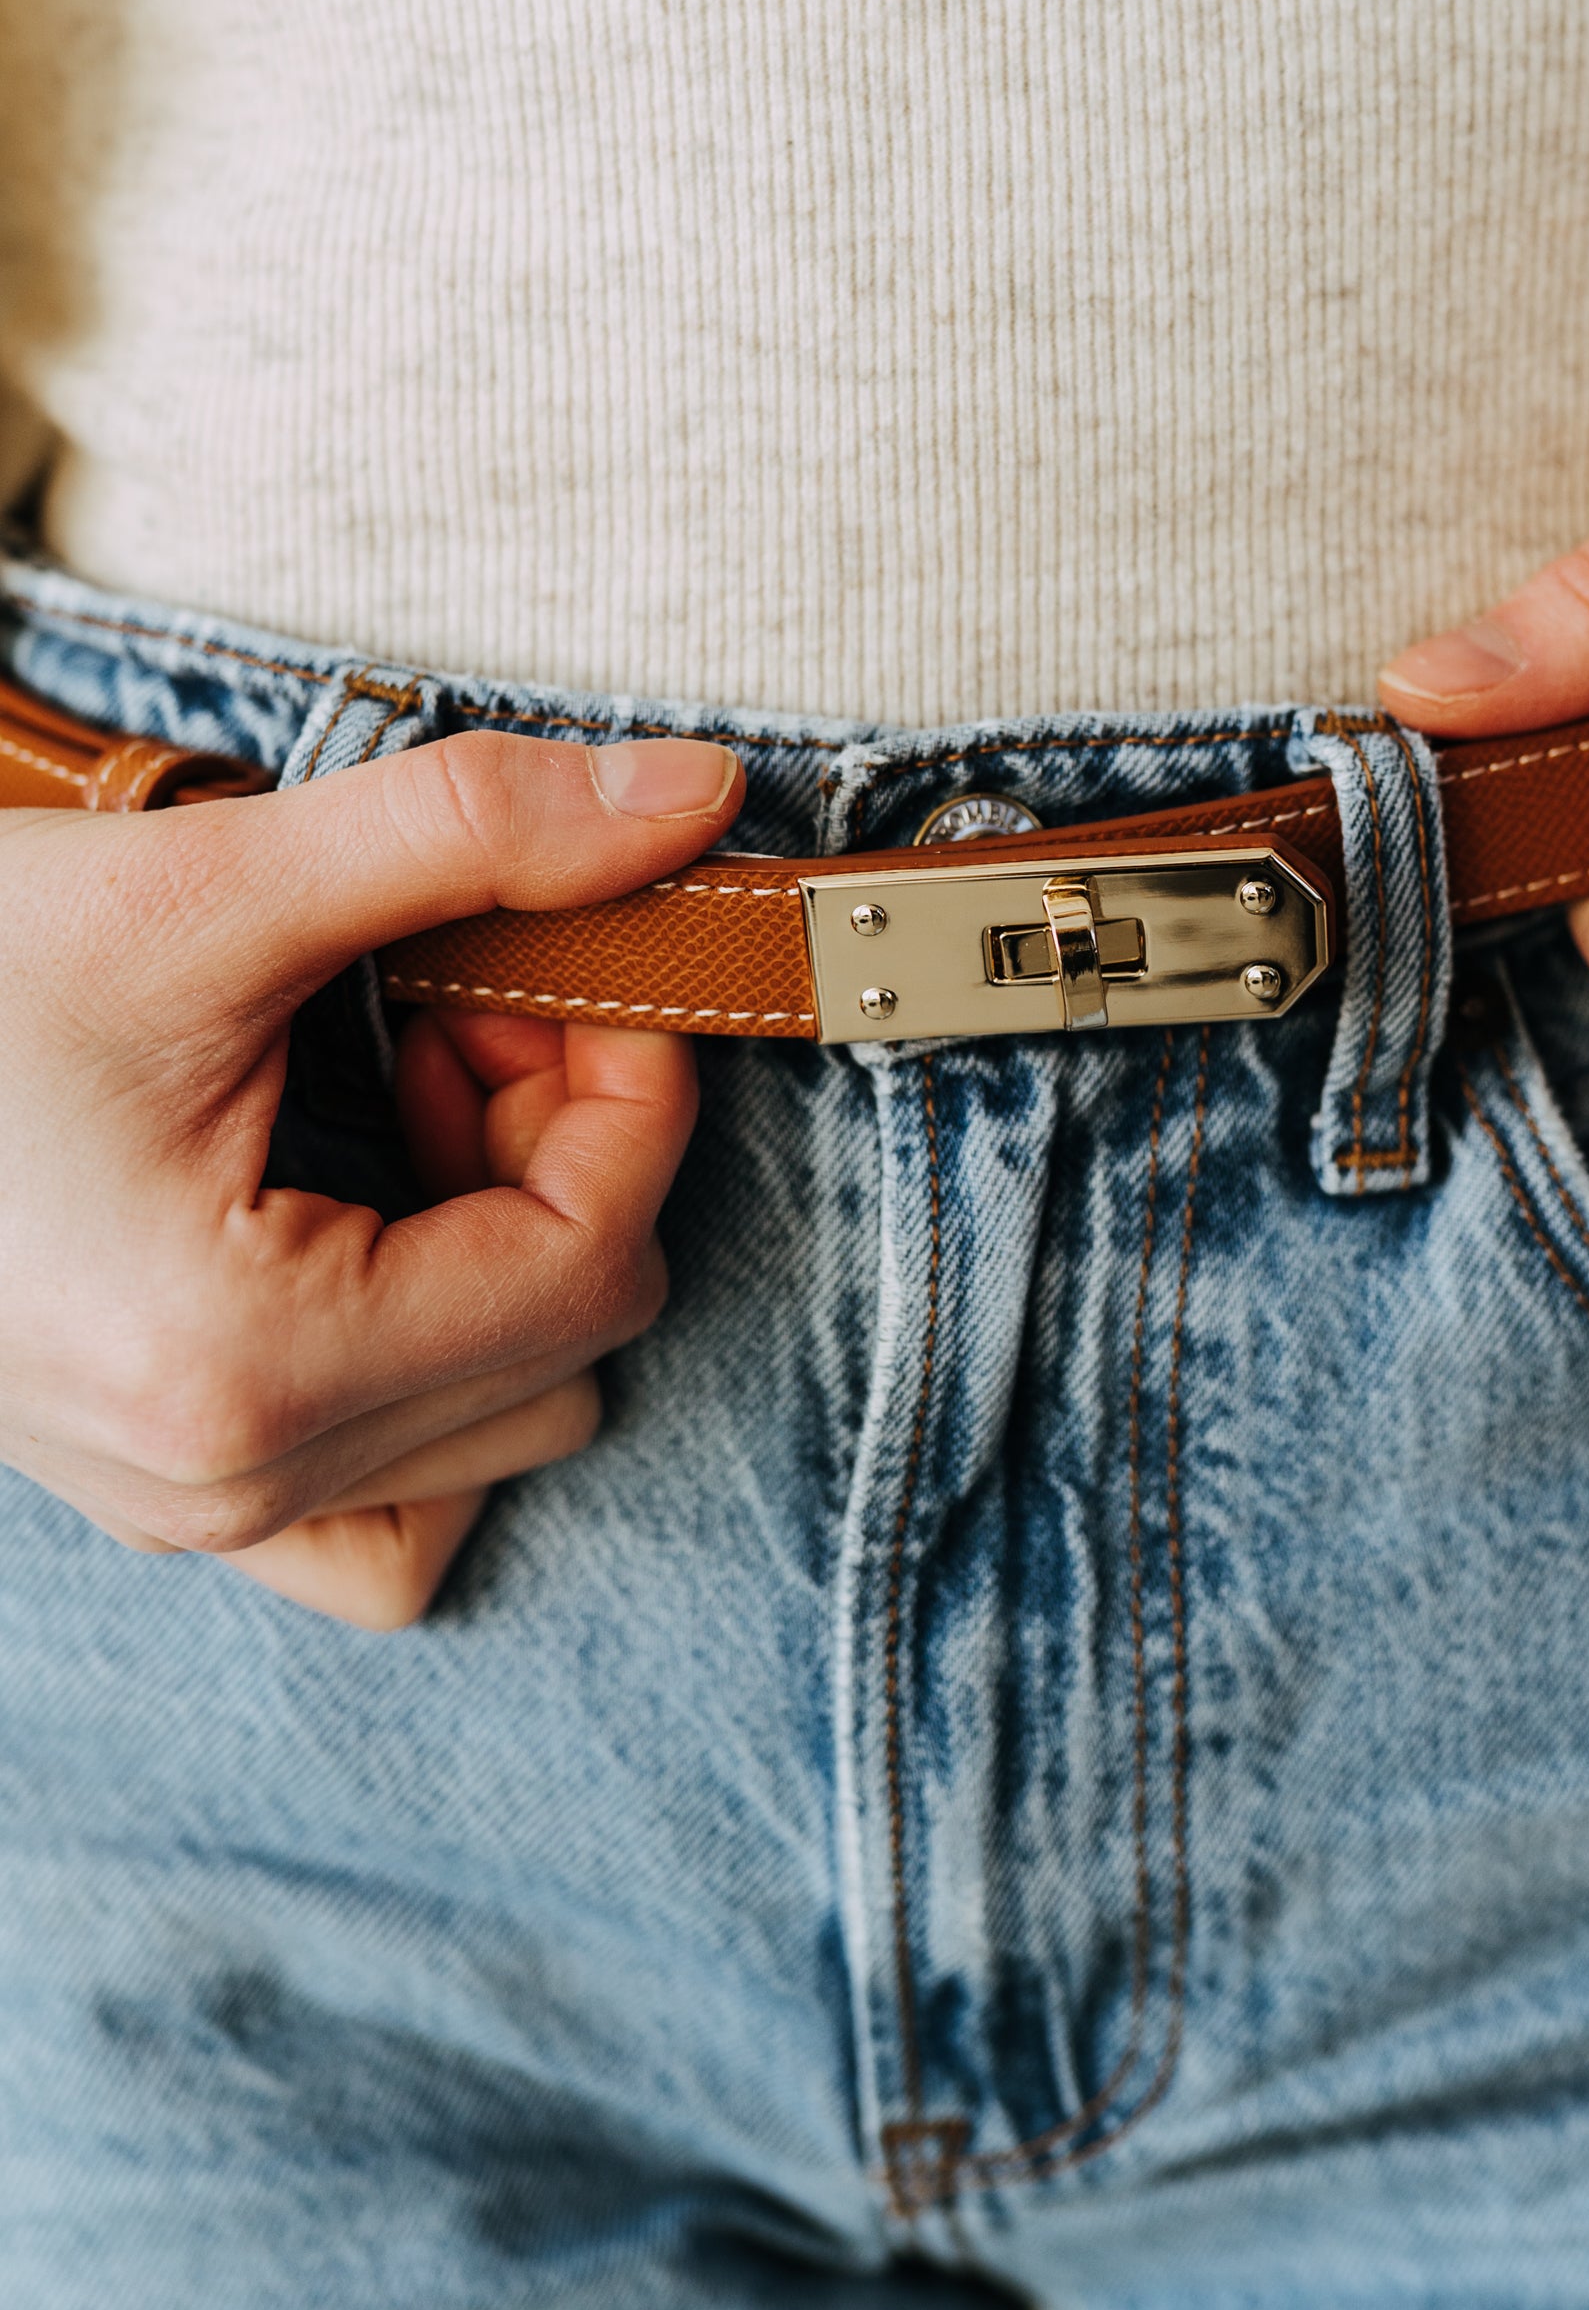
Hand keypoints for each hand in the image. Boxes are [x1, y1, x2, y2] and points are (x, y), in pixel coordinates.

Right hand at [0, 729, 742, 1625]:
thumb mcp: (203, 886)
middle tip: (454, 1003)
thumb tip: (697, 797)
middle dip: (563, 1151)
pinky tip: (375, 1216)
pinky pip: (395, 1512)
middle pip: (576, 1345)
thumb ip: (469, 837)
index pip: (595, 1261)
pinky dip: (440, 1374)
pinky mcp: (171, 1492)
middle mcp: (226, 1483)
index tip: (568, 962)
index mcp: (241, 1367)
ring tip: (397, 1091)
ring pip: (511, 1428)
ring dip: (511, 1247)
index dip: (629, 1090)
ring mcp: (194, 1510)